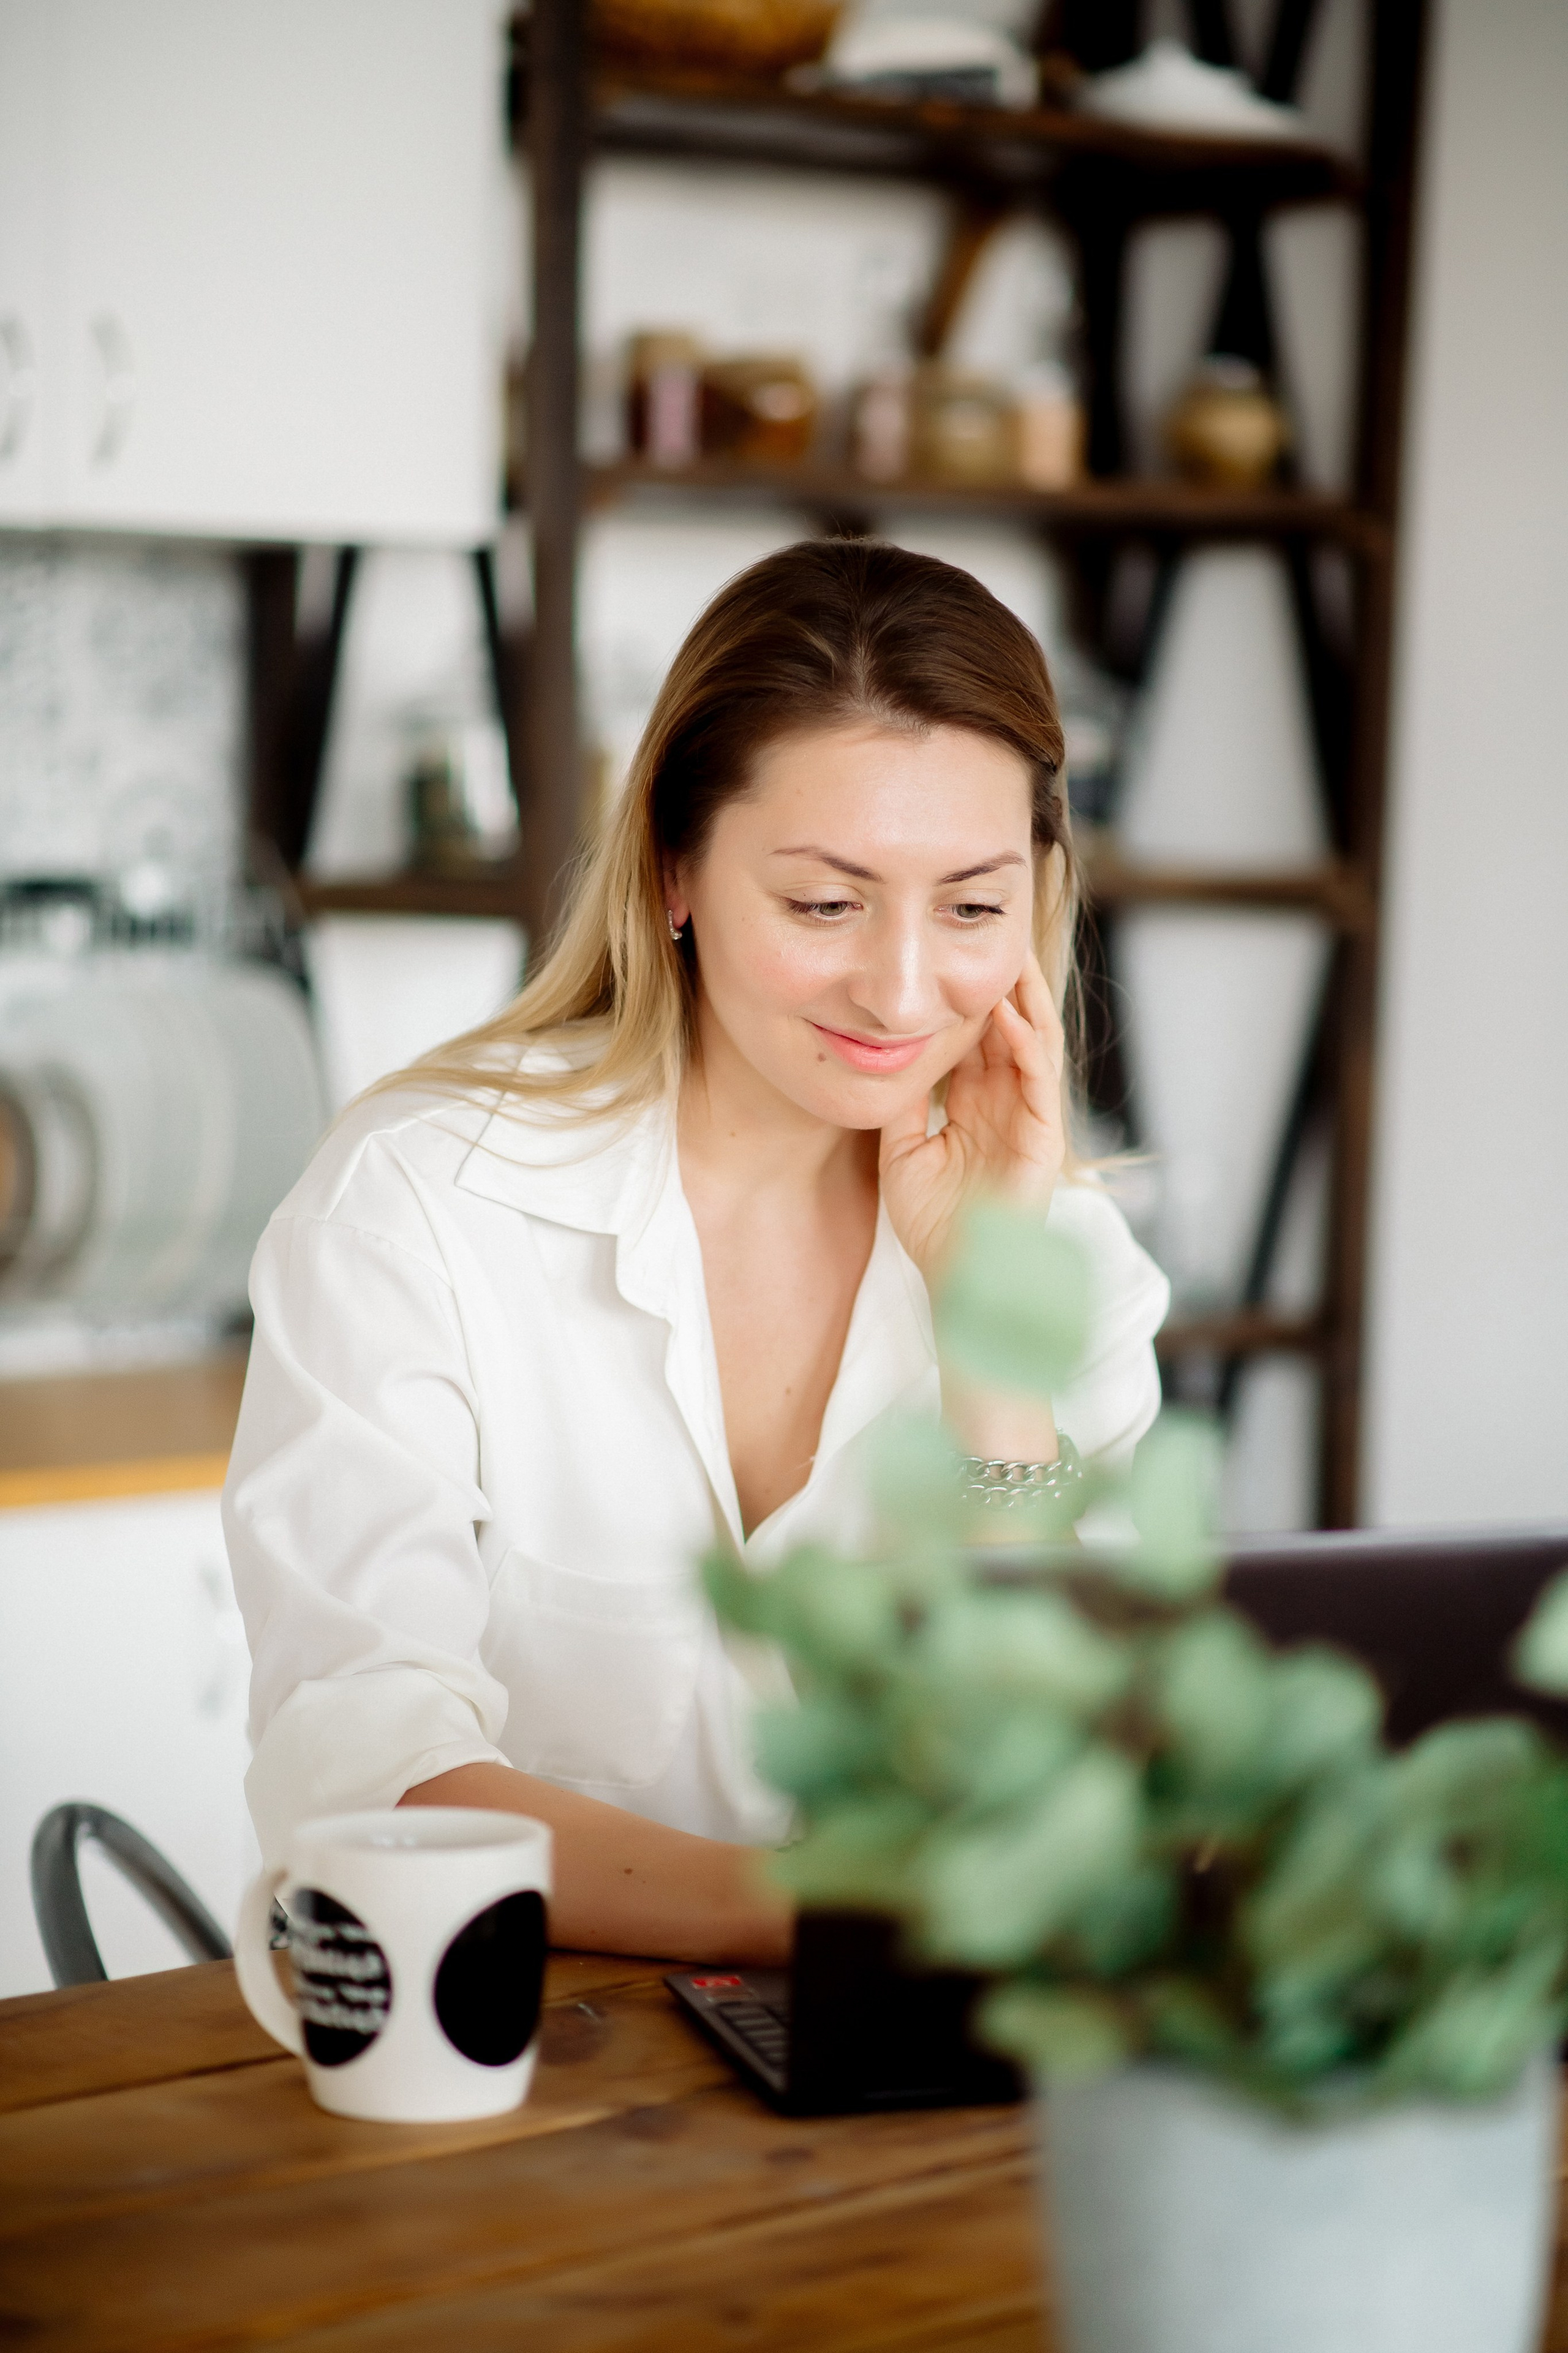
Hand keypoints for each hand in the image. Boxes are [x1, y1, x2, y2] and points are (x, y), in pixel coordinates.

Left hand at [878, 948, 1066, 1282]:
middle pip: (1011, 1030)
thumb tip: (887, 1056)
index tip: (950, 955)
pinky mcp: (1044, 1141)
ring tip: (1009, 956)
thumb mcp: (902, 1151)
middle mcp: (1008, 1105)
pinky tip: (1008, 1015)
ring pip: (1033, 1045)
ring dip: (1024, 1000)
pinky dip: (1025, 1046)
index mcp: (978, 1106)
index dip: (968, 999)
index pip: (979, 1040)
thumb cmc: (933, 1224)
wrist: (956, 1275)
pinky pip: (1039, 1082)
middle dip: (1004, 984)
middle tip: (989, 934)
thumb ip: (903, 1105)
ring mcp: (1030, 1120)